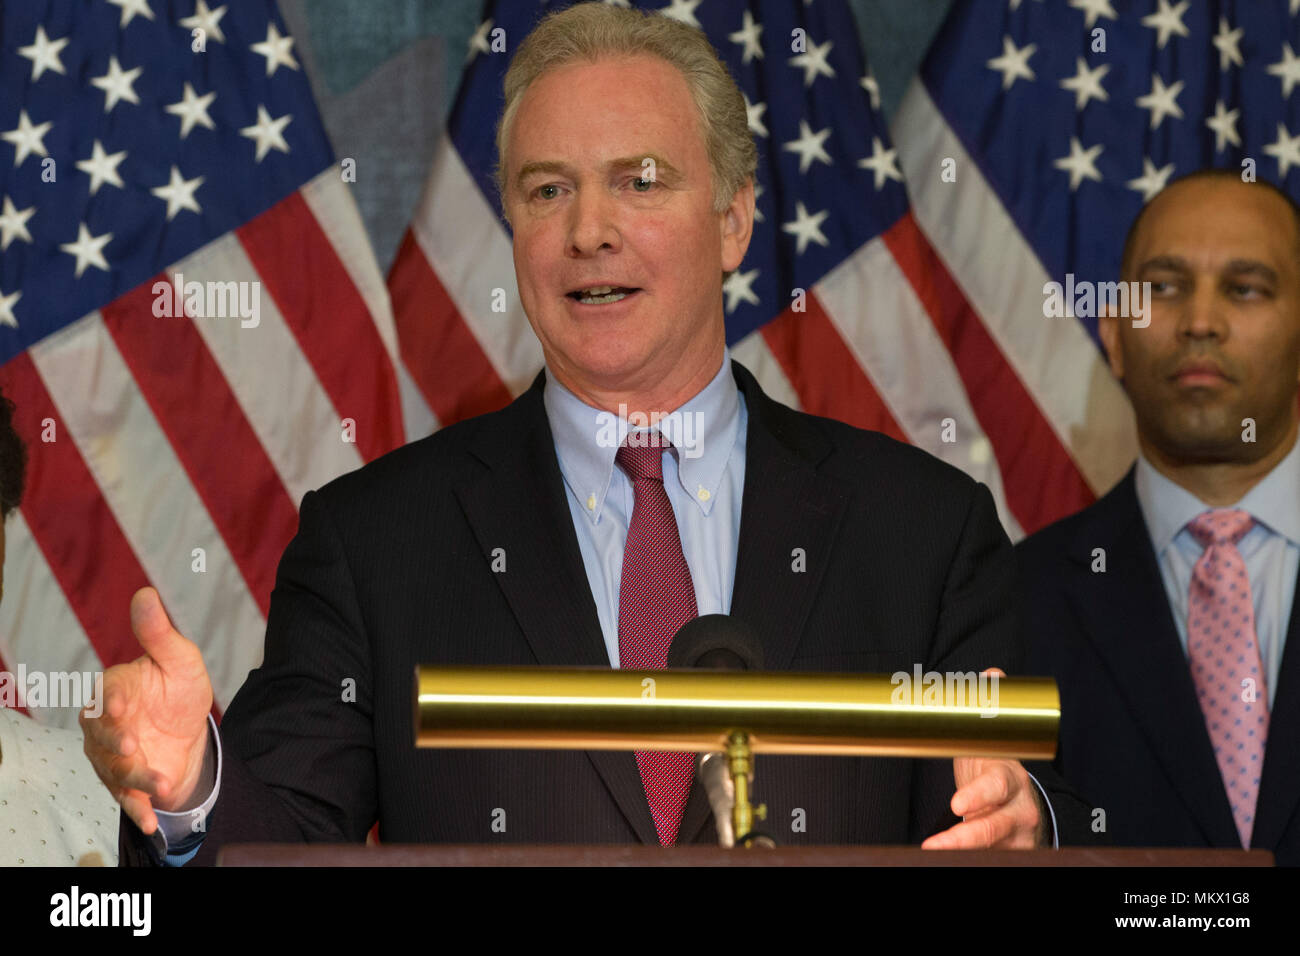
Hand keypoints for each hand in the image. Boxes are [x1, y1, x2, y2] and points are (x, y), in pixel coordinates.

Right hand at [80, 587, 213, 835]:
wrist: (189, 731)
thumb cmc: (179, 689)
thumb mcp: (180, 659)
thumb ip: (159, 632)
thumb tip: (145, 593)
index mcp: (117, 687)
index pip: (107, 691)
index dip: (113, 699)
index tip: (122, 704)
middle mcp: (106, 723)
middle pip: (101, 734)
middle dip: (115, 741)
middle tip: (133, 746)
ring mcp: (112, 755)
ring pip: (114, 768)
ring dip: (134, 778)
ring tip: (159, 782)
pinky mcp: (124, 782)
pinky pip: (126, 797)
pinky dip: (137, 809)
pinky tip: (150, 819)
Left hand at [921, 667, 1044, 849]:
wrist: (1027, 806)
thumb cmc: (998, 771)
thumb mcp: (996, 743)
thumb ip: (990, 709)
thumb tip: (994, 674)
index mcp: (1009, 778)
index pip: (996, 786)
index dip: (978, 796)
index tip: (957, 804)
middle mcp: (1017, 811)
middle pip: (993, 828)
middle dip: (966, 837)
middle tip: (936, 843)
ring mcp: (1016, 838)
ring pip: (989, 849)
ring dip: (959, 851)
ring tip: (931, 850)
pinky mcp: (1010, 854)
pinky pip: (986, 860)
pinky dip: (963, 859)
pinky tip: (938, 857)